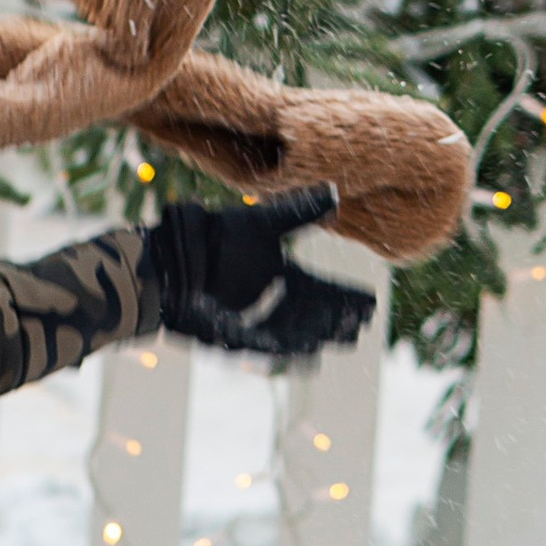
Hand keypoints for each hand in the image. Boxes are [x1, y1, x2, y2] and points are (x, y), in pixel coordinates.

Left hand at [137, 184, 371, 359]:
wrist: (174, 254)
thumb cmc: (215, 236)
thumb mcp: (264, 223)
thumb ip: (299, 212)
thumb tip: (334, 192)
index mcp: (280, 276)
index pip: (321, 290)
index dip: (345, 297)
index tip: (372, 302)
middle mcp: (269, 302)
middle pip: (312, 316)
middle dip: (337, 321)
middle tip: (364, 325)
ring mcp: (252, 321)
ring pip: (294, 334)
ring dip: (319, 337)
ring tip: (346, 338)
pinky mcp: (232, 335)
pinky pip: (265, 345)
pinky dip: (287, 350)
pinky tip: (310, 353)